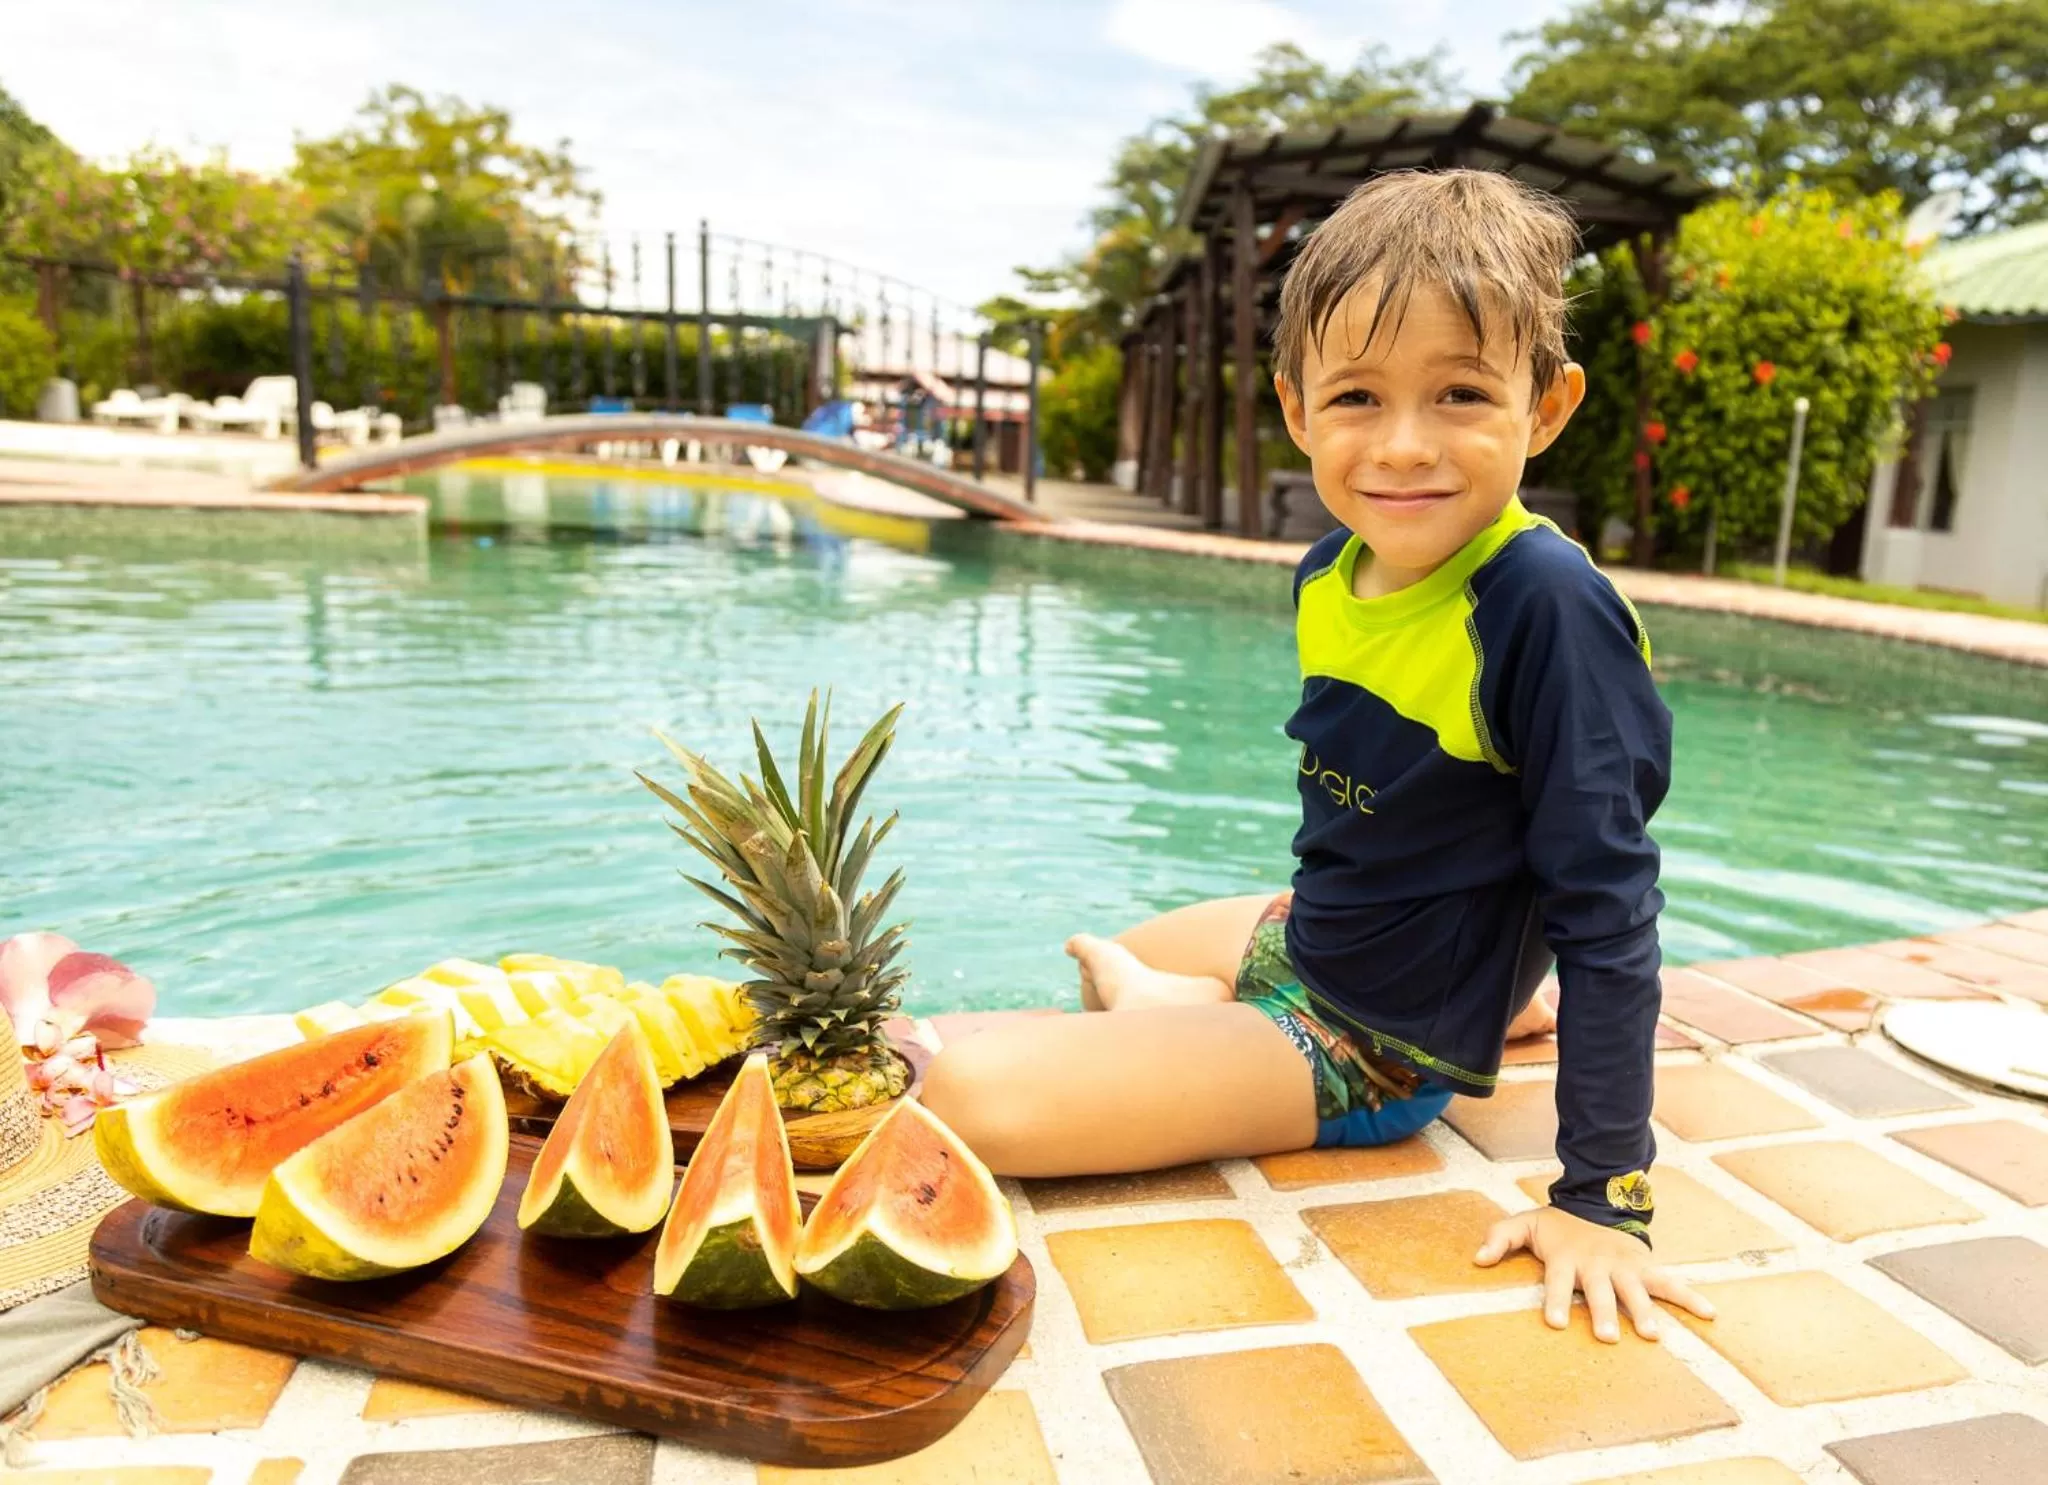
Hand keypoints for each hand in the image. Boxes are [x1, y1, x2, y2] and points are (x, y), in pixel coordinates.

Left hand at [1475, 1205, 1714, 1342]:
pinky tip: (1709, 1314)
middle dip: (1604, 1313)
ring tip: (1652, 1334)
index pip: (1559, 1281)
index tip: (1556, 1322)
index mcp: (1567, 1257)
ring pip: (1636, 1290)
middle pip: (1600, 1291)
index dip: (1556, 1300)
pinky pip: (1670, 1282)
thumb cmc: (1558, 1226)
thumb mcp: (1525, 1223)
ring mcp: (1624, 1265)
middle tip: (1607, 1336)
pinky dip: (1690, 1297)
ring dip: (1643, 1311)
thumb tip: (1477, 1259)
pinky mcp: (1645, 1266)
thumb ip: (1499, 1238)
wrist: (1597, 1202)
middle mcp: (1597, 1264)